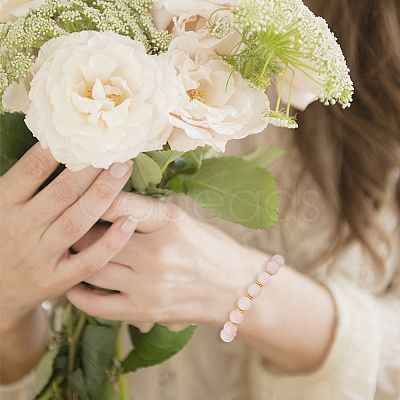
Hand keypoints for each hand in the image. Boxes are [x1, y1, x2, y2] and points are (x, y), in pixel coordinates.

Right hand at [0, 143, 135, 330]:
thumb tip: (50, 140)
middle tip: (116, 149)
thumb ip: (21, 181)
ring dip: (104, 195)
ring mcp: (40, 256)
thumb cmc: (2, 236)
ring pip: (77, 222)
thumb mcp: (0, 206)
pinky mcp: (57, 279)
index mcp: (3, 205)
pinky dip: (110, 242)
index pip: (31, 170)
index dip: (58, 149)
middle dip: (91, 169)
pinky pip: (89, 260)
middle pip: (61, 193)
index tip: (84, 133)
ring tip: (123, 171)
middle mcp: (21, 229)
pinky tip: (129, 221)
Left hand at [67, 192, 267, 325]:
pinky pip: (97, 305)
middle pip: (98, 237)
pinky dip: (78, 294)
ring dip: (76, 257)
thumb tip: (103, 199)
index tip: (75, 191)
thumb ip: (145, 210)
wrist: (234, 287)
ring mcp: (150, 286)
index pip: (119, 203)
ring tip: (68, 248)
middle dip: (77, 227)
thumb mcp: (182, 218)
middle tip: (65, 220)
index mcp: (170, 222)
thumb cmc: (208, 246)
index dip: (92, 195)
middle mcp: (158, 254)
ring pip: (93, 268)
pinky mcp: (145, 311)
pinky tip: (74, 283)